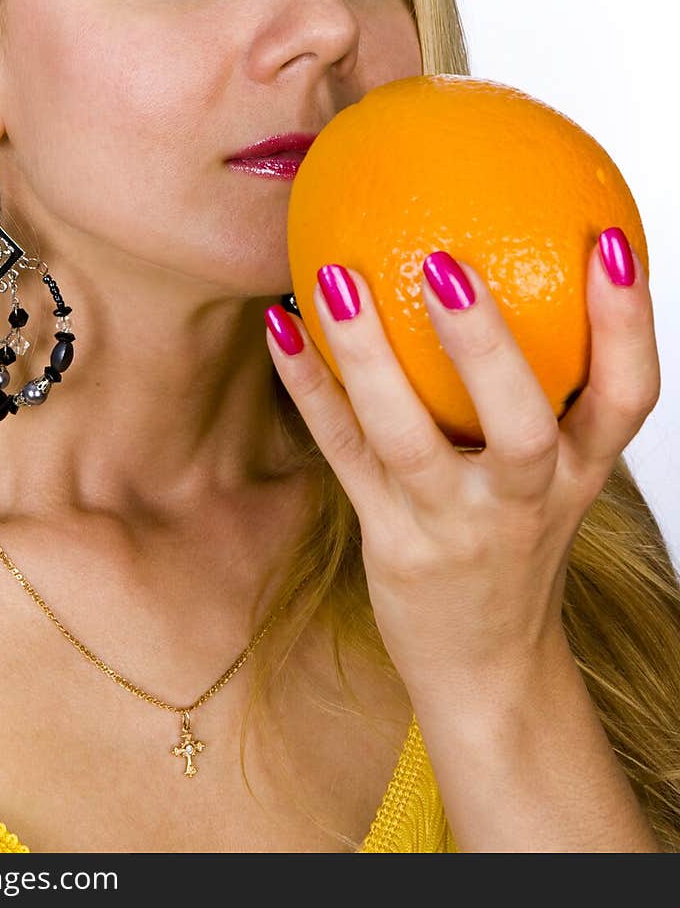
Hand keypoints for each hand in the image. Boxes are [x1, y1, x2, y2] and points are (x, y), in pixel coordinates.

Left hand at [265, 228, 660, 701]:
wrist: (487, 665)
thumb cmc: (518, 538)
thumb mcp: (557, 472)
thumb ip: (551, 387)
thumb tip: (514, 255)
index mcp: (581, 470)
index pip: (627, 396)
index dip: (627, 324)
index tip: (610, 242)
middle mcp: (525, 501)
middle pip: (520, 427)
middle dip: (486, 348)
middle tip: (446, 263)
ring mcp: (453, 526)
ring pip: (408, 441)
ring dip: (369, 358)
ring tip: (335, 279)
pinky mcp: (391, 542)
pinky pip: (344, 456)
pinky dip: (310, 390)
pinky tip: (280, 326)